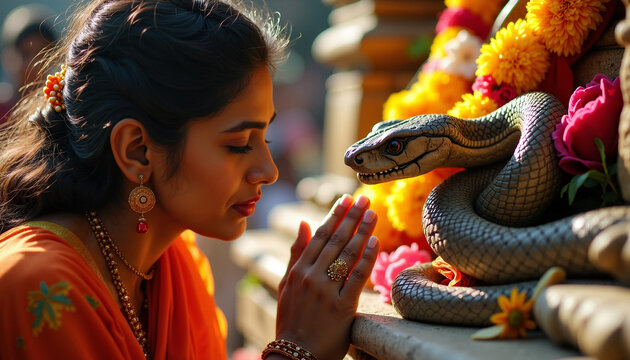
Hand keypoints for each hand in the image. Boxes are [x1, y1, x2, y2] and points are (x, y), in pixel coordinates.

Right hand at [275, 194, 378, 359]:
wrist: (295, 354)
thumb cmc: (291, 319)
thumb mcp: (286, 285)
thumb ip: (295, 254)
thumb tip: (302, 223)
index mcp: (298, 270)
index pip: (320, 235)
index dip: (335, 215)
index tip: (346, 199)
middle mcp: (311, 276)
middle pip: (336, 240)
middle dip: (352, 216)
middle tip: (365, 198)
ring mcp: (326, 291)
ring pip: (347, 254)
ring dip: (361, 230)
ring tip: (373, 213)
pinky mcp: (342, 306)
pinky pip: (356, 277)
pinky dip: (366, 257)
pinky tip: (375, 241)